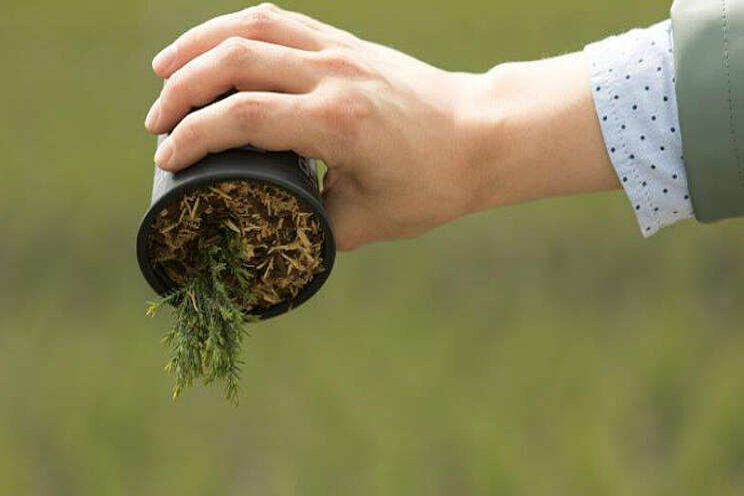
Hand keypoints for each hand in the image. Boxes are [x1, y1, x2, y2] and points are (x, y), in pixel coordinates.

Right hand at [145, 3, 485, 249]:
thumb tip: (271, 227)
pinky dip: (235, 29)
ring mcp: (339, 50)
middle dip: (181, 91)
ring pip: (250, 28)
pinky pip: (278, 19)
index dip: (194, 136)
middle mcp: (334, 75)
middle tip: (156, 124)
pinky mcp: (344, 41)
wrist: (480, 135)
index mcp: (339, 123)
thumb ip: (313, 225)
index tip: (166, 158)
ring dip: (197, 46)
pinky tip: (213, 47)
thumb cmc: (433, 183)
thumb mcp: (369, 221)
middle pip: (234, 62)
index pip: (244, 117)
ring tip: (162, 72)